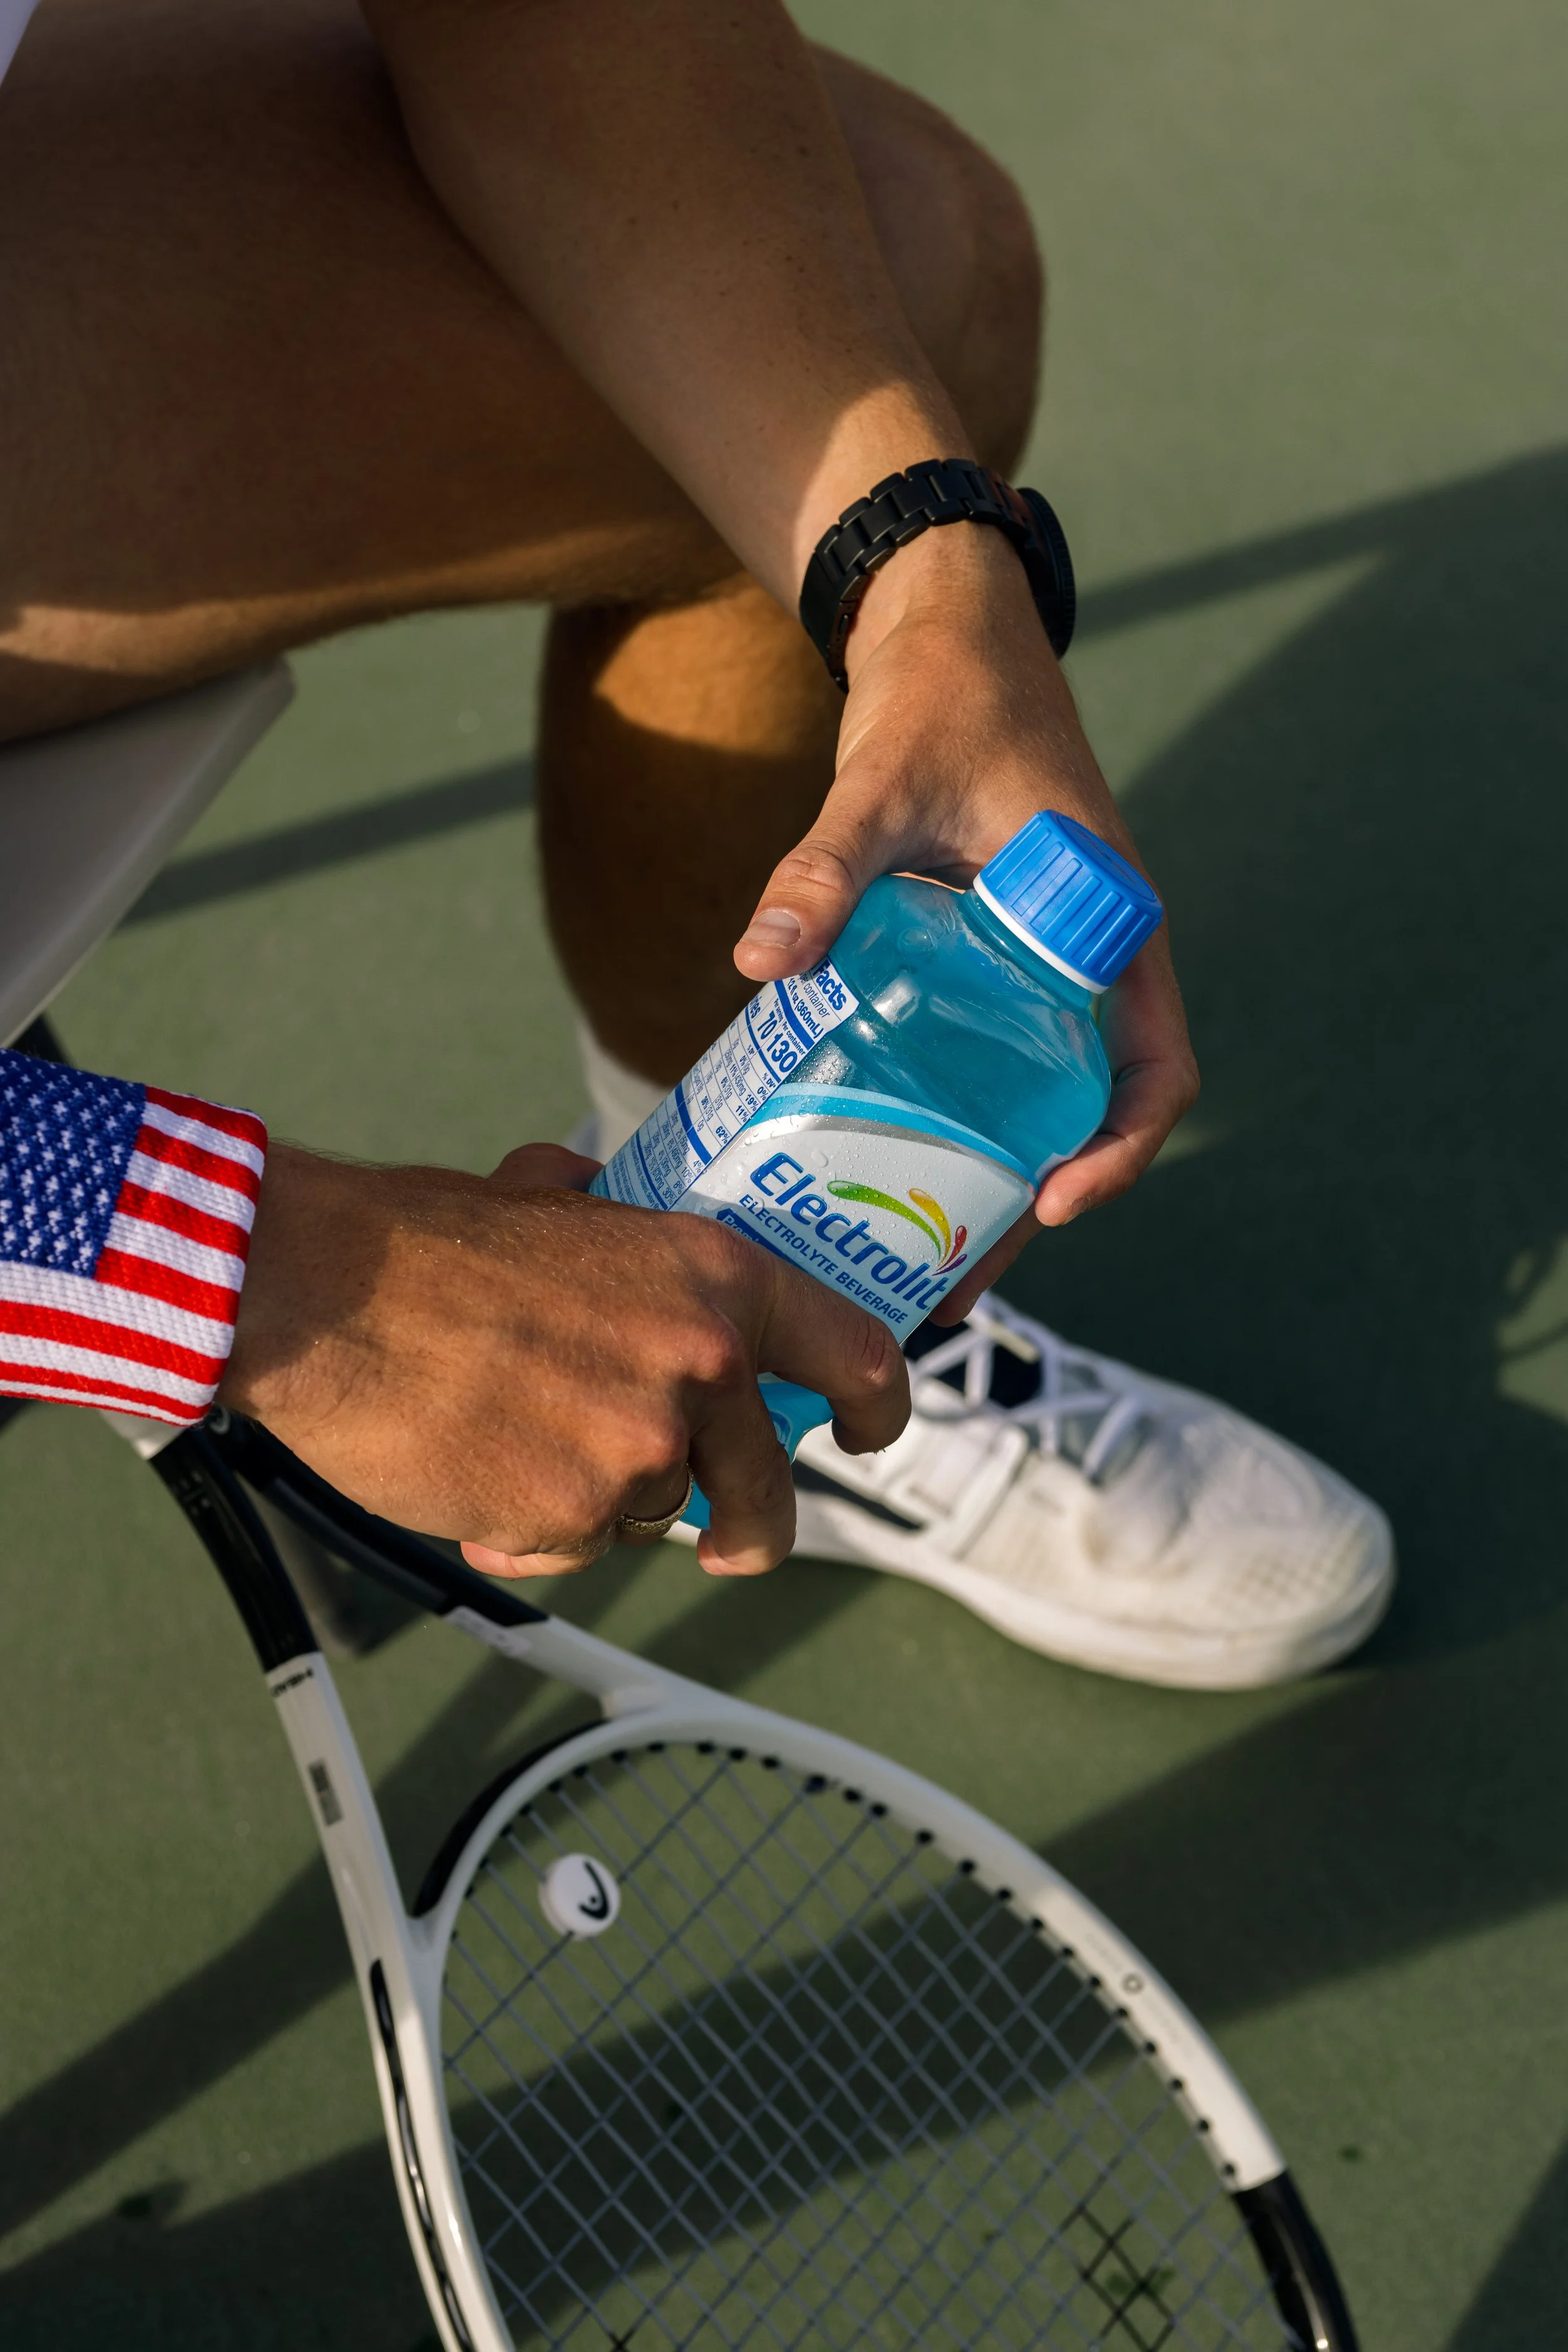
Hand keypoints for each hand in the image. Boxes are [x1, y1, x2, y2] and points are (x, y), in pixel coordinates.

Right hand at [219, 1142, 906, 1578]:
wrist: (329, 1293)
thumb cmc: (423, 1242)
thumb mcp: (549, 1199)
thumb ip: (607, 1220)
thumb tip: (599, 1199)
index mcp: (716, 1279)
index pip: (856, 1354)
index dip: (879, 1407)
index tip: (868, 1434)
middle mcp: (701, 1364)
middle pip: (763, 1487)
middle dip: (746, 1527)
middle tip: (726, 1539)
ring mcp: (640, 1448)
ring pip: (649, 1514)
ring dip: (599, 1501)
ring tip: (515, 1439)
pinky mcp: (572, 1514)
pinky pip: (572, 1547)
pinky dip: (531, 1530)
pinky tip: (476, 1475)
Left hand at [732, 524, 1198, 1287]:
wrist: (942, 628)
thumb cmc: (944, 695)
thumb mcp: (884, 784)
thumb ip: (826, 866)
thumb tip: (761, 961)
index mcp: (1109, 923)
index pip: (1157, 1068)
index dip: (1121, 1151)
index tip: (1051, 1205)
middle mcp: (1087, 956)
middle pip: (1083, 1113)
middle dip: (1025, 1206)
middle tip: (945, 1284)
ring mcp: (1037, 961)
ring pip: (1030, 1096)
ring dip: (983, 1174)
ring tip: (907, 1255)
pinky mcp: (986, 956)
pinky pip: (984, 1054)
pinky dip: (947, 1112)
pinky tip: (874, 1154)